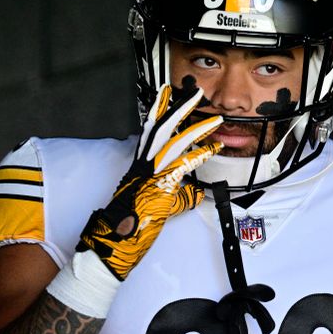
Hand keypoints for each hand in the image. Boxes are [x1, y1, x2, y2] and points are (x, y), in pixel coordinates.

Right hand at [76, 84, 222, 279]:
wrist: (115, 241)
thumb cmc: (134, 224)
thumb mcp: (161, 204)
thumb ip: (181, 195)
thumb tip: (197, 192)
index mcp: (140, 164)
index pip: (151, 130)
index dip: (159, 110)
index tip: (167, 95)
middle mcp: (144, 164)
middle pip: (163, 127)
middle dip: (179, 107)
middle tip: (194, 92)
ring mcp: (150, 173)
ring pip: (175, 141)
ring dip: (199, 129)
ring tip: (216, 120)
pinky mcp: (159, 185)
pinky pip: (182, 165)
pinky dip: (200, 156)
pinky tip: (213, 149)